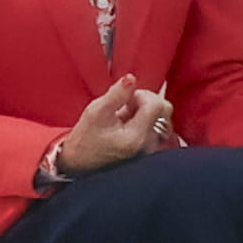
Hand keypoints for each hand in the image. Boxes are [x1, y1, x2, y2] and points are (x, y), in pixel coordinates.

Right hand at [58, 78, 174, 176]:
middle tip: (127, 103)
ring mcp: (149, 149)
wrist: (78, 164)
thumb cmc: (84, 140)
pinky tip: (127, 122)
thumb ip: (117, 94)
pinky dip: (146, 119)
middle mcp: (148, 145)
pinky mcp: (148, 150)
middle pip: (165, 110)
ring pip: (163, 118)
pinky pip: (157, 127)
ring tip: (125, 114)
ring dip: (147, 109)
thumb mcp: (96, 111)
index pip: (156, 105)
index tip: (126, 97)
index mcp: (136, 137)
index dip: (142, 94)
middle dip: (148, 100)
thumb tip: (131, 78)